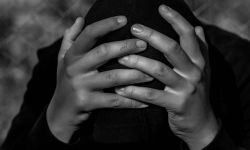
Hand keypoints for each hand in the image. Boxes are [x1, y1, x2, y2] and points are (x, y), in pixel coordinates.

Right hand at [46, 16, 151, 142]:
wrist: (60, 112)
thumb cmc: (66, 81)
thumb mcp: (63, 59)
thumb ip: (71, 39)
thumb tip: (79, 19)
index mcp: (72, 55)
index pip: (89, 34)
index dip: (106, 25)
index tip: (124, 19)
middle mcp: (75, 68)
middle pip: (103, 52)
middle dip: (126, 47)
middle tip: (144, 45)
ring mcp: (80, 86)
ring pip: (113, 77)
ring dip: (135, 75)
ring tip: (151, 74)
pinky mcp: (87, 103)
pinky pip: (114, 101)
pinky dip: (131, 101)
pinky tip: (145, 101)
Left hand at [115, 5, 218, 149]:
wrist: (202, 123)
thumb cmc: (197, 93)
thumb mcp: (203, 69)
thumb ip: (200, 49)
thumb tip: (197, 28)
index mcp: (199, 61)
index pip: (187, 35)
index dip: (175, 19)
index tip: (161, 7)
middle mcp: (194, 72)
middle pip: (172, 48)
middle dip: (151, 36)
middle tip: (133, 29)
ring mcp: (186, 88)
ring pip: (159, 70)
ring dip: (138, 63)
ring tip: (121, 58)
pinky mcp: (176, 105)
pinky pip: (152, 96)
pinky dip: (135, 91)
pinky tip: (120, 88)